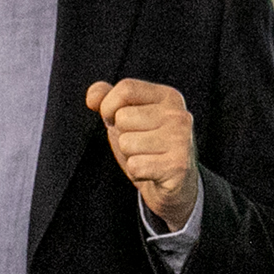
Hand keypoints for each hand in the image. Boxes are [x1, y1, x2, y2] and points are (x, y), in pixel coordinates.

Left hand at [86, 80, 198, 226]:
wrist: (176, 185)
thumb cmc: (148, 147)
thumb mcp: (127, 118)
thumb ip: (107, 100)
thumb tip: (92, 97)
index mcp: (168, 97)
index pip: (126, 88)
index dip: (109, 106)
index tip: (114, 119)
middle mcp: (178, 115)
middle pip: (122, 118)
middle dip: (122, 135)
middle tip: (140, 145)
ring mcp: (180, 141)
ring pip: (126, 143)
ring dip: (130, 156)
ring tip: (147, 158)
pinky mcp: (178, 166)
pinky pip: (135, 166)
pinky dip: (137, 173)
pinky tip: (152, 172)